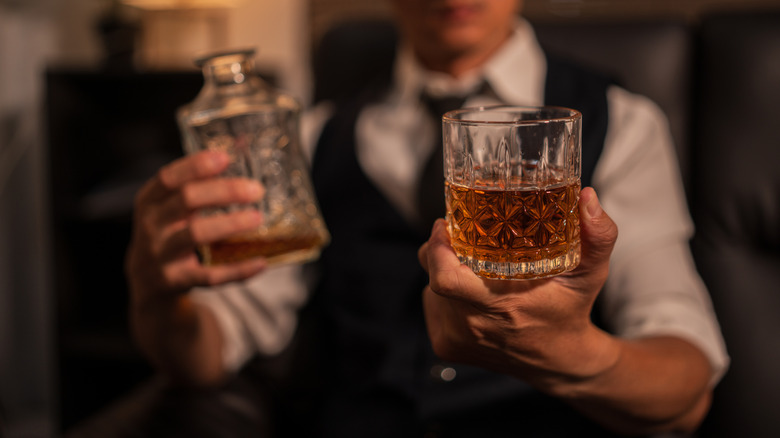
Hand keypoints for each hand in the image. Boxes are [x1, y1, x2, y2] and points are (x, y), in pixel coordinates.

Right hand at [126, 150, 266, 308]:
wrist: (148, 284)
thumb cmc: (170, 233)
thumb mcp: (173, 207)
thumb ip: (201, 181)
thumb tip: (243, 143)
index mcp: (149, 201)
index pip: (168, 178)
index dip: (196, 166)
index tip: (225, 158)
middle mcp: (150, 226)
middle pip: (186, 200)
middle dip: (223, 191)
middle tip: (256, 190)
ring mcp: (160, 255)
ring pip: (195, 234)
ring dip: (229, 224)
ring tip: (257, 218)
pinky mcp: (174, 282)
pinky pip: (209, 276)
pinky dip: (237, 270)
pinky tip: (261, 262)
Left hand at [418, 187, 620, 393]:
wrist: (558, 360)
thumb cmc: (570, 310)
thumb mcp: (590, 273)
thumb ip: (597, 236)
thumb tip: (587, 196)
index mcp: (498, 306)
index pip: (445, 279)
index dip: (437, 248)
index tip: (445, 225)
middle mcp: (470, 326)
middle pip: (432, 275)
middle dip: (441, 250)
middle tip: (461, 236)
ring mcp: (454, 339)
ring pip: (428, 288)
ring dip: (445, 271)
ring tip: (475, 269)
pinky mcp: (445, 346)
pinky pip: (431, 306)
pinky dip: (442, 294)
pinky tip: (470, 292)